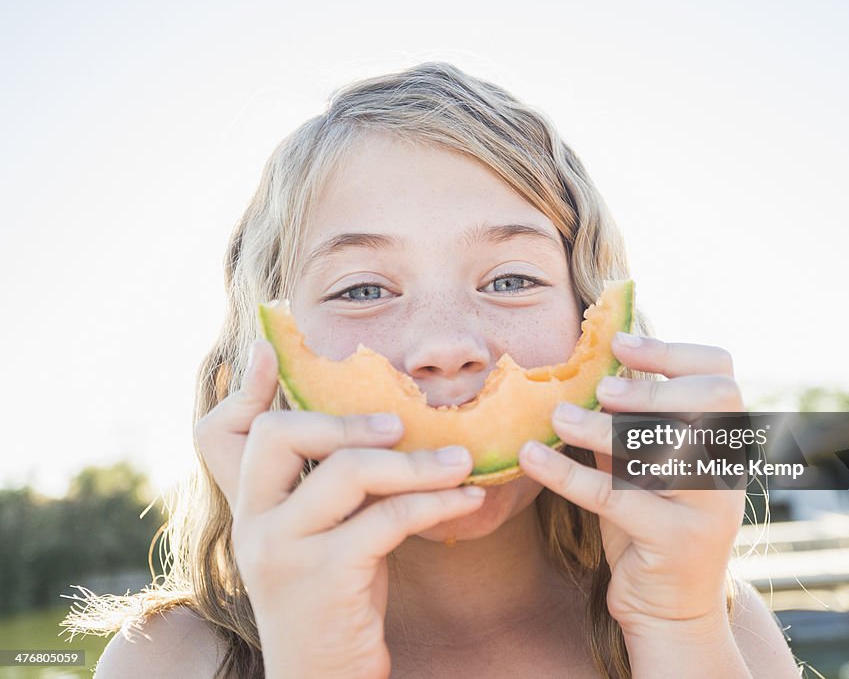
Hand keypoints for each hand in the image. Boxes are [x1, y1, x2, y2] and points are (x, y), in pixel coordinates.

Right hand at [195, 340, 485, 677]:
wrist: (325, 678)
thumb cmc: (337, 595)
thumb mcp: (325, 534)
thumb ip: (330, 482)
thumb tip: (376, 426)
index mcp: (251, 506)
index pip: (235, 431)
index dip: (248, 387)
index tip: (269, 347)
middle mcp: (255, 522)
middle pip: (281, 435)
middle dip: (344, 419)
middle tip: (399, 423)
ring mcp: (283, 551)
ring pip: (349, 472)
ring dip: (416, 462)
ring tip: (461, 460)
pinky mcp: (325, 578)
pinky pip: (388, 519)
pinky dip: (437, 502)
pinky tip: (468, 498)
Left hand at [518, 333, 745, 635]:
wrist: (668, 610)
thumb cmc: (649, 525)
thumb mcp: (639, 466)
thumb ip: (623, 422)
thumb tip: (581, 368)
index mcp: (723, 440)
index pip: (720, 375)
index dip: (672, 351)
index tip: (619, 344)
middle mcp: (728, 467)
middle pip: (713, 399)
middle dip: (652, 386)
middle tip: (600, 389)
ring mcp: (710, 506)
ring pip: (663, 448)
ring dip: (603, 428)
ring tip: (557, 417)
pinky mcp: (676, 542)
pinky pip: (616, 498)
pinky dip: (566, 474)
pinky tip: (530, 457)